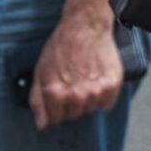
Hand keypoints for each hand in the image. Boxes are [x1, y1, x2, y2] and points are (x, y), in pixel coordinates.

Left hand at [29, 13, 123, 128]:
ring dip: (86, 99)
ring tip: (84, 78)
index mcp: (56, 92)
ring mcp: (96, 91)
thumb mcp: (41, 70)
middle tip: (71, 82)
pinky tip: (96, 79)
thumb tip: (41, 124)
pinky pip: (106, 105)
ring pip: (89, 110)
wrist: (85, 25)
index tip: (57, 95)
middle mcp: (76, 95)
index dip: (54, 107)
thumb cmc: (61, 46)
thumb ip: (37, 100)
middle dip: (70, 103)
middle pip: (73, 115)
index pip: (54, 119)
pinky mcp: (112, 85)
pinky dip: (102, 96)